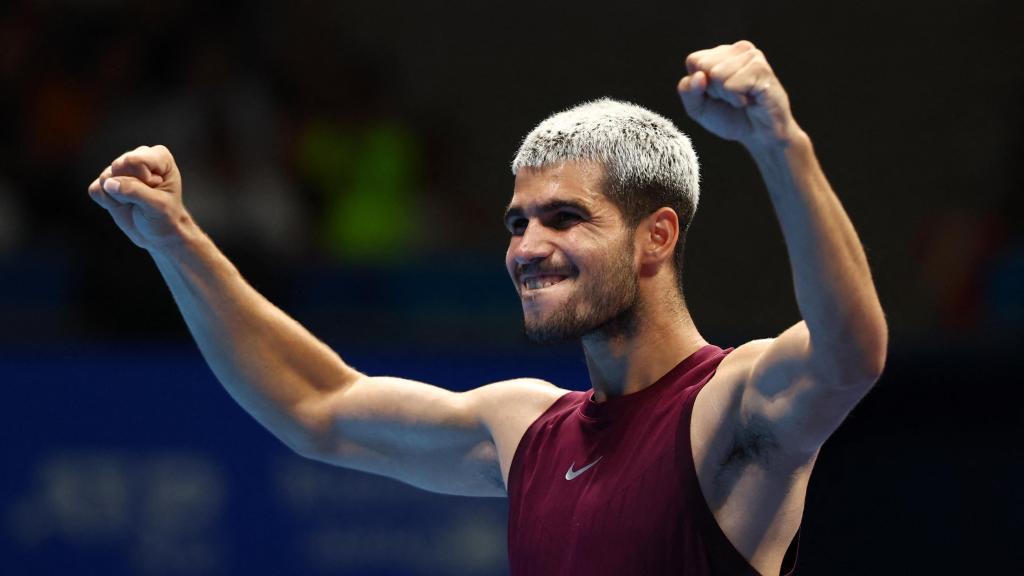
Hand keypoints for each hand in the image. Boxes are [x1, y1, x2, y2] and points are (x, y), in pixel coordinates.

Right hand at [87, 145, 191, 251]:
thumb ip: (135, 191)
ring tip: (134, 203)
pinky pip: (95, 190)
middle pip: (118, 166)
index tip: (156, 191)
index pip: (135, 161)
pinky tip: (122, 204)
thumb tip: (109, 182)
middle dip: (129, 189)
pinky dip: (107, 203)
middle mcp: (138, 156)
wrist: (158, 233)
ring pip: (105, 178)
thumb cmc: (165, 217)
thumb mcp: (157, 206)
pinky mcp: (106, 181)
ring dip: (118, 198)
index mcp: (159, 156)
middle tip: (144, 200)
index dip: (142, 180)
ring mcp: (120, 168)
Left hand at [677, 40, 800, 149]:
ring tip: (742, 98)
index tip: (716, 94)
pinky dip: (738, 100)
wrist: (759, 135)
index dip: (700, 85)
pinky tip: (751, 100)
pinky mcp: (761, 69)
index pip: (694, 60)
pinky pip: (732, 85)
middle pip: (704, 66)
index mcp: (720, 53)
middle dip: (713, 90)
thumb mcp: (698, 108)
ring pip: (718, 74)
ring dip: (727, 96)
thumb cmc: (730, 118)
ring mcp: (752, 56)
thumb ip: (688, 91)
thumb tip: (698, 76)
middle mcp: (737, 49)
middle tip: (732, 97)